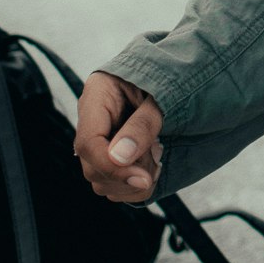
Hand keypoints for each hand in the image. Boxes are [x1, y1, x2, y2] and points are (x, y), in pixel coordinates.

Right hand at [75, 71, 164, 202]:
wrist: (175, 75)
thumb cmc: (168, 77)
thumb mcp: (161, 94)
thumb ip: (143, 124)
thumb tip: (120, 158)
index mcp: (97, 96)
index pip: (88, 143)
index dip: (111, 167)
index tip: (143, 178)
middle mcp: (92, 121)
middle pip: (92, 168)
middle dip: (128, 173)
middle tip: (158, 152)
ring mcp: (99, 142)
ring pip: (102, 183)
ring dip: (133, 181)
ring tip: (156, 154)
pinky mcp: (110, 157)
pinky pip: (114, 187)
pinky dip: (135, 187)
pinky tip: (151, 165)